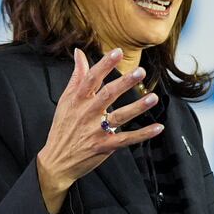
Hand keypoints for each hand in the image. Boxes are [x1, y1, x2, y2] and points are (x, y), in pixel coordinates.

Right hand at [36, 48, 164, 213]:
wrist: (56, 161)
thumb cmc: (62, 128)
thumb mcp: (65, 100)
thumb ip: (76, 76)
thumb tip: (79, 53)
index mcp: (78, 100)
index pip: (92, 78)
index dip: (105, 64)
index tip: (118, 52)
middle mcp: (87, 114)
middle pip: (107, 95)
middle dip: (124, 83)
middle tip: (140, 72)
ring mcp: (96, 131)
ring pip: (119, 117)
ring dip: (137, 107)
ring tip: (152, 97)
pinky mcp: (104, 146)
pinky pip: (126, 139)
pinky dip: (143, 134)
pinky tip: (157, 128)